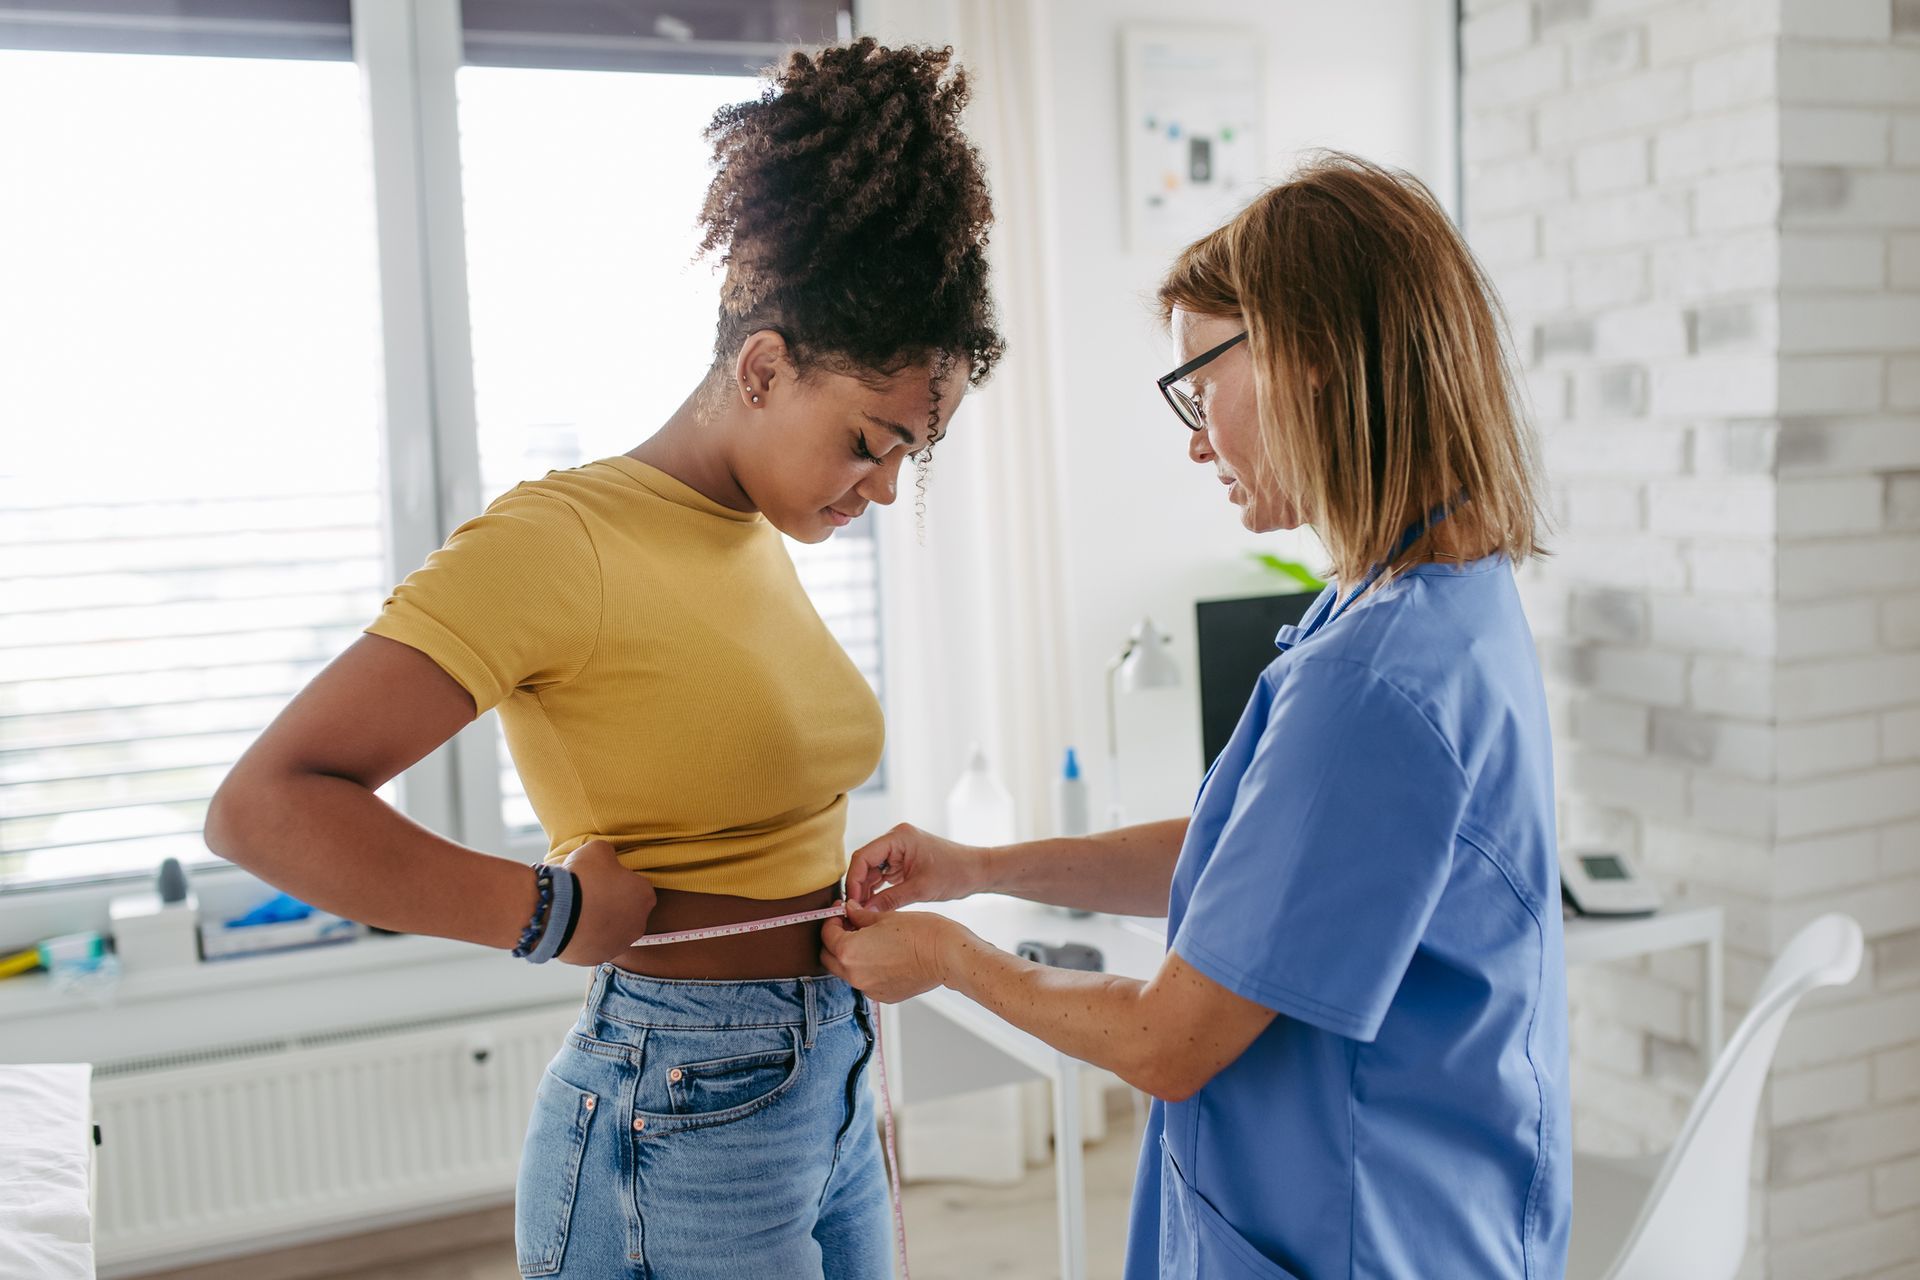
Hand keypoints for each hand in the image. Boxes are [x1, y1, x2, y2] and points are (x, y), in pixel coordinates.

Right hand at [553, 839, 656, 965]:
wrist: (556, 913)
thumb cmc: (582, 878)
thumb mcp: (597, 849)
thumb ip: (609, 852)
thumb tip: (607, 857)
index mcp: (645, 895)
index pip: (637, 886)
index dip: (619, 881)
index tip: (602, 879)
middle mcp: (639, 923)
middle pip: (628, 910)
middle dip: (612, 904)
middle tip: (589, 895)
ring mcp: (620, 944)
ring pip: (612, 930)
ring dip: (600, 922)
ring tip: (577, 912)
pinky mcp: (600, 958)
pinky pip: (595, 945)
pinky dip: (586, 938)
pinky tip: (571, 927)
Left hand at [820, 901, 965, 1002]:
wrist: (946, 955)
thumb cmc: (920, 933)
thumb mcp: (885, 917)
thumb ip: (860, 916)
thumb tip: (849, 911)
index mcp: (849, 952)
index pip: (827, 935)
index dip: (832, 920)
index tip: (840, 912)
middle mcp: (854, 975)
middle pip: (829, 958)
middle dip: (835, 941)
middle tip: (849, 925)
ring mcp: (869, 988)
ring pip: (847, 971)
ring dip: (850, 956)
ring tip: (869, 940)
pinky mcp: (883, 996)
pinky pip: (866, 981)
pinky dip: (867, 969)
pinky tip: (884, 955)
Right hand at [846, 823, 990, 910]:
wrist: (977, 871)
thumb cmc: (955, 873)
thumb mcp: (921, 889)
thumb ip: (890, 900)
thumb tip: (864, 912)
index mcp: (898, 837)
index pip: (863, 856)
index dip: (854, 880)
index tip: (851, 903)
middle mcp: (895, 840)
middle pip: (865, 863)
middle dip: (858, 887)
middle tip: (854, 911)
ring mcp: (899, 850)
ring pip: (872, 871)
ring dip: (866, 890)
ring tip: (862, 912)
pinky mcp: (903, 861)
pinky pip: (882, 875)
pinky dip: (877, 890)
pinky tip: (873, 906)